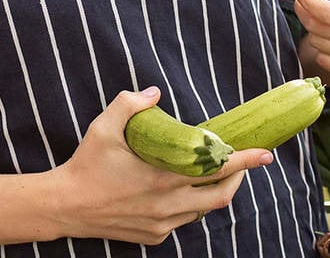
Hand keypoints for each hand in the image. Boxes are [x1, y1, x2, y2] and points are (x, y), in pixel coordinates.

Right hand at [51, 87, 272, 244]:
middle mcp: (168, 205)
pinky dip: (189, 206)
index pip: (217, 169)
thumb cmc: (86, 164)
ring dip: (213, 192)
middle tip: (241, 162)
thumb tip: (154, 93)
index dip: (245, 160)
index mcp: (163, 177)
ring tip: (211, 173)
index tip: (265, 153)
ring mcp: (161, 224)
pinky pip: (182, 221)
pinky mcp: (153, 236)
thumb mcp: (104, 127)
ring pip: (202, 210)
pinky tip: (179, 190)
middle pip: (221, 196)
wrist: (64, 206)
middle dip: (237, 178)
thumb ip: (131, 104)